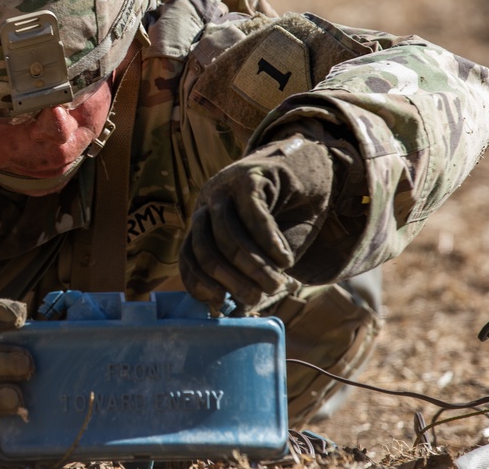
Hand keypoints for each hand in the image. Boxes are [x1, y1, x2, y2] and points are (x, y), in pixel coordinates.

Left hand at [180, 134, 333, 311]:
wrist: (302, 172)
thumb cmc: (278, 221)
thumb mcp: (255, 248)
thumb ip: (244, 275)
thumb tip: (237, 315)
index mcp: (201, 224)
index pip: (187, 257)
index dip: (200, 283)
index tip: (220, 304)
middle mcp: (206, 204)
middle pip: (207, 248)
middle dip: (232, 279)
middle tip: (258, 296)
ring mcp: (225, 188)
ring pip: (230, 235)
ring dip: (255, 265)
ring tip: (277, 282)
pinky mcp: (250, 177)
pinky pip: (254, 215)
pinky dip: (270, 243)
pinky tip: (285, 260)